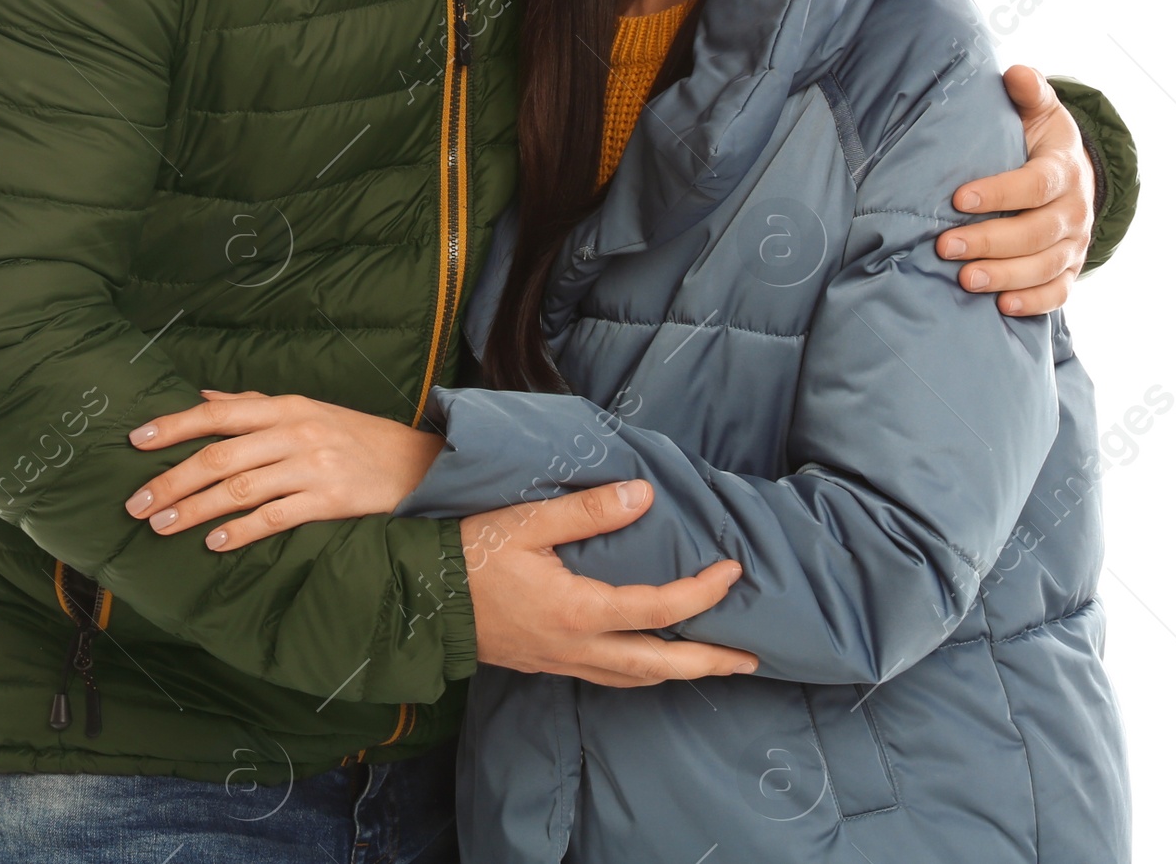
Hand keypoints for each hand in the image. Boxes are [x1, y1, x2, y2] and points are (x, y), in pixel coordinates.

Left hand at [125, 390, 443, 550]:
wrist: (416, 463)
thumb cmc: (353, 437)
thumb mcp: (306, 410)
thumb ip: (254, 406)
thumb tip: (203, 398)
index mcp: (286, 407)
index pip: (219, 414)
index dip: (174, 426)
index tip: (136, 441)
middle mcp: (295, 431)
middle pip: (220, 455)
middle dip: (172, 480)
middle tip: (136, 505)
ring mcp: (312, 465)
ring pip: (240, 488)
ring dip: (196, 509)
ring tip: (163, 526)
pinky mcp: (329, 499)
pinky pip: (275, 516)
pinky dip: (241, 531)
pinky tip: (215, 544)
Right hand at [461, 478, 758, 686]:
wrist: (423, 599)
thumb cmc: (473, 553)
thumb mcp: (530, 520)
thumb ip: (590, 510)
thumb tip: (645, 495)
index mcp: (579, 611)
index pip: (658, 609)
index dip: (702, 593)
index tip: (732, 571)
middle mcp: (578, 647)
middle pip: (659, 665)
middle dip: (709, 661)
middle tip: (752, 658)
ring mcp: (564, 662)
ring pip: (636, 679)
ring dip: (680, 672)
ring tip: (713, 663)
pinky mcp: (550, 664)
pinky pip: (611, 677)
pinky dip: (643, 673)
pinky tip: (651, 662)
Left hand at [938, 64, 1094, 317]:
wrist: (1074, 173)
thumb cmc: (1039, 139)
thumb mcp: (1039, 110)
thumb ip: (1028, 91)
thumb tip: (1016, 72)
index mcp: (1064, 168)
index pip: (1035, 184)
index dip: (1000, 193)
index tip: (958, 199)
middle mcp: (1074, 209)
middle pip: (1037, 232)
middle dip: (991, 242)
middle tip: (945, 246)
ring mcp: (1075, 243)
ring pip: (1045, 266)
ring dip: (1005, 276)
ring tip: (965, 281)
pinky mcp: (1070, 268)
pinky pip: (1059, 292)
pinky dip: (1034, 303)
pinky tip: (1002, 308)